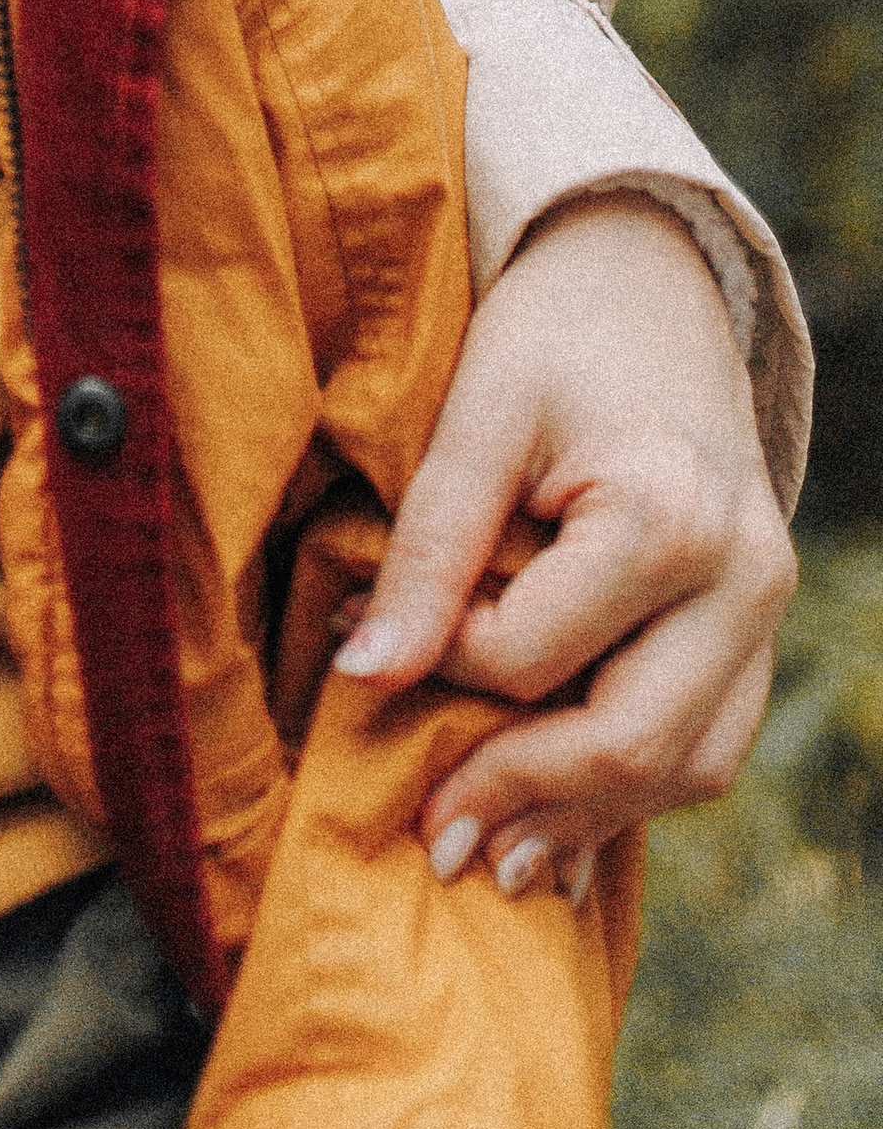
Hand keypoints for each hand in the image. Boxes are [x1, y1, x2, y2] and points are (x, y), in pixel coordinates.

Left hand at [337, 190, 795, 900]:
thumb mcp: (476, 412)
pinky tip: (567, 827)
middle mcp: (739, 572)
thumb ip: (430, 547)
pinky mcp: (760, 615)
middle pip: (633, 739)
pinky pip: (713, 736)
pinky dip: (641, 787)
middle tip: (435, 842)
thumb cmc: (554, 330)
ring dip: (592, 818)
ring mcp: (765, 601)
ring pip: (690, 762)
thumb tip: (363, 673)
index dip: (445, 663)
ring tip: (496, 857)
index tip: (373, 651)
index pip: (534, 654)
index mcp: (665, 513)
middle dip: (527, 798)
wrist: (651, 272)